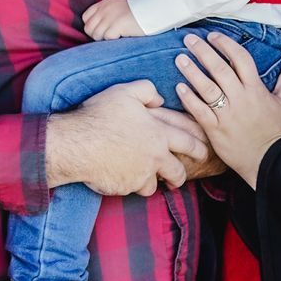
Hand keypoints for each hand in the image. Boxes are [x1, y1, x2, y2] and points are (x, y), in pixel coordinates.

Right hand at [46, 80, 207, 198]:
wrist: (76, 144)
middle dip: (183, 173)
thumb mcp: (124, 92)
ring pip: (156, 184)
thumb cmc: (99, 115)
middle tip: (181, 176)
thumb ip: (147, 91)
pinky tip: (126, 179)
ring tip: (155, 181)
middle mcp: (155, 155)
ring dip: (156, 182)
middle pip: (178, 170)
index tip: (204, 150)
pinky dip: (133, 186)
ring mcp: (141, 174)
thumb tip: (159, 99)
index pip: (188, 140)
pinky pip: (135, 189)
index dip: (199, 145)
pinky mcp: (126, 187)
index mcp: (159, 132)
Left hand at [82, 0, 143, 41]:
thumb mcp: (120, 6)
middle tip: (110, 36)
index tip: (103, 30)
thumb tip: (98, 29)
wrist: (153, 9)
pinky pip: (107, 38)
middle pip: (89, 28)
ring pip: (96, 35)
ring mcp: (110, 17)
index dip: (92, 27)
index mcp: (104, 3)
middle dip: (97, 35)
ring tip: (118, 36)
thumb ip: (108, 13)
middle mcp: (104, 9)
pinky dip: (114, 40)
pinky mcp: (117, 25)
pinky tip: (123, 36)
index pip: (86, 17)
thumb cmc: (139, 11)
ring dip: (106, 39)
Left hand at [174, 31, 280, 186]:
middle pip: (220, 69)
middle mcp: (241, 99)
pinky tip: (179, 87)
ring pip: (207, 88)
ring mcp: (227, 114)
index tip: (213, 36)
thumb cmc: (276, 131)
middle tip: (190, 39)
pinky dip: (189, 98)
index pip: (240, 59)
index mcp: (257, 89)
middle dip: (203, 52)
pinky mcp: (216, 130)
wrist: (269, 161)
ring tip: (180, 58)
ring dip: (192, 71)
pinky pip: (199, 111)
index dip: (226, 45)